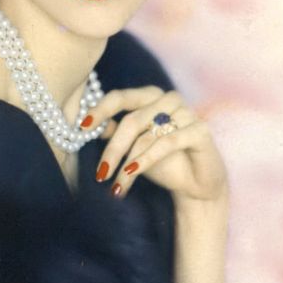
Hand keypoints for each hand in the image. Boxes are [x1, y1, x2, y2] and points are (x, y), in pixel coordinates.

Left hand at [81, 86, 228, 202]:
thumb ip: (114, 132)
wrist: (195, 185)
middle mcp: (169, 99)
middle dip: (113, 150)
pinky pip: (167, 143)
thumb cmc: (163, 162)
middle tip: (100, 174)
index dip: (100, 111)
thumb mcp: (132, 147)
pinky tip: (132, 174)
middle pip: (132, 120)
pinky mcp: (200, 130)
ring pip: (147, 136)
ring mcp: (187, 112)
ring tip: (117, 185)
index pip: (120, 97)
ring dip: (128, 164)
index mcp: (150, 96)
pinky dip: (146, 160)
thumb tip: (86, 125)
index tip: (82, 127)